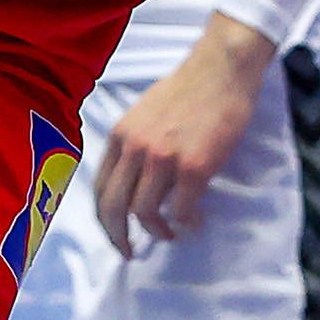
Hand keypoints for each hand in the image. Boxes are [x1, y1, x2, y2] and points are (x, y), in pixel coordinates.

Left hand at [95, 16, 273, 251]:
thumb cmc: (187, 88)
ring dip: (157, 230)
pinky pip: (181, 209)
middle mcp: (134, 148)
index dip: (104, 219)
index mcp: (120, 135)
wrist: (221, 68)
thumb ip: (133, 144)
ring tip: (170, 232)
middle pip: (114, 207)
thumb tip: (133, 180)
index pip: (99, 188)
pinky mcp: (193, 166)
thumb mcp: (143, 113)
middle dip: (119, 237)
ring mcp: (163, 158)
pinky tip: (193, 220)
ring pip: (145, 213)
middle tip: (131, 252)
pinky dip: (186, 222)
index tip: (115, 234)